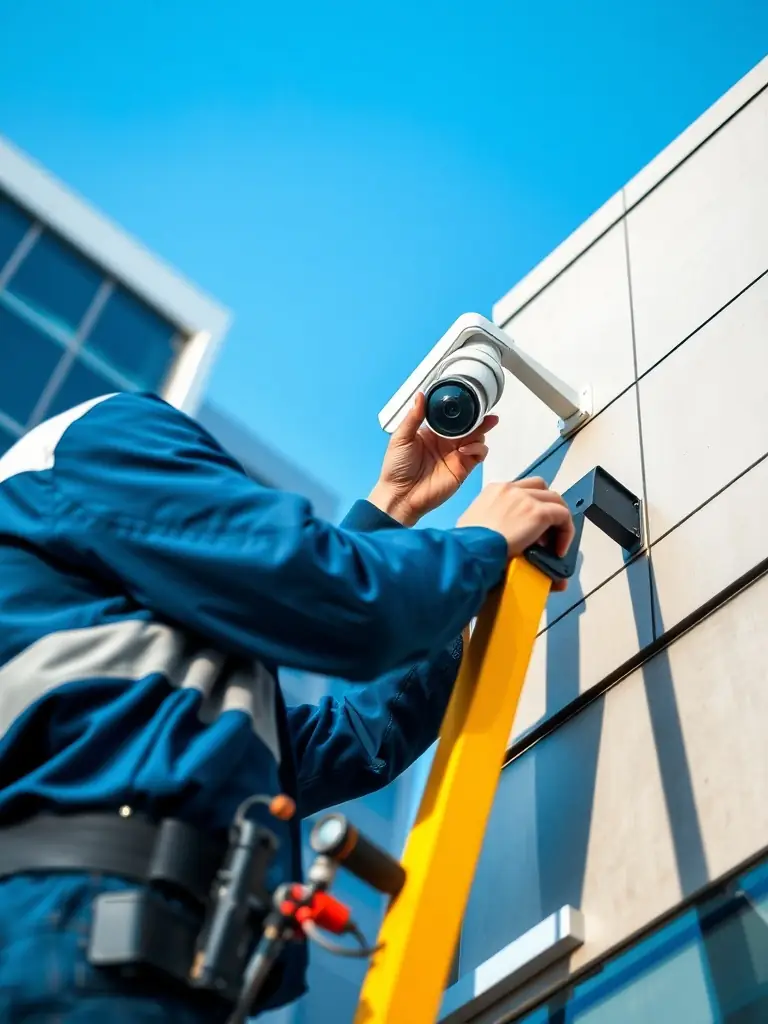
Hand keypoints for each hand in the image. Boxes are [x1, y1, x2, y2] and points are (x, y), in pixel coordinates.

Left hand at [368, 392, 498, 525]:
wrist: (401, 495)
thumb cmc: (396, 468)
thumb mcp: (400, 438)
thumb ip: (413, 417)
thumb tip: (421, 395)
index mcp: (432, 431)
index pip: (450, 415)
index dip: (459, 406)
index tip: (466, 396)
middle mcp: (447, 441)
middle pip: (468, 424)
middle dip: (478, 416)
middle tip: (484, 407)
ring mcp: (456, 454)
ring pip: (477, 437)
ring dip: (480, 430)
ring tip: (478, 426)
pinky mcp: (463, 468)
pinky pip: (478, 454)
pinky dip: (477, 448)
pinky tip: (465, 449)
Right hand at [457, 478, 574, 590]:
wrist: (470, 549)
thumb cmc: (465, 544)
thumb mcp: (473, 526)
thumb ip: (489, 524)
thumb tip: (502, 537)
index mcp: (494, 490)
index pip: (521, 489)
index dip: (530, 507)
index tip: (529, 529)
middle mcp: (511, 488)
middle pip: (541, 489)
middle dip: (547, 508)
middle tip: (543, 535)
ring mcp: (526, 498)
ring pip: (555, 500)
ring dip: (558, 519)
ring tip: (554, 543)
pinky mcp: (538, 512)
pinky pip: (563, 516)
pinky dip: (566, 532)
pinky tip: (558, 550)